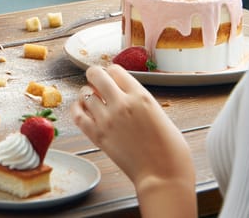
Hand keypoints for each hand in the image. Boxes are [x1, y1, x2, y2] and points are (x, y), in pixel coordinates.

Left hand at [71, 65, 195, 212]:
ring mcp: (107, 119)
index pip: (115, 70)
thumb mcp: (162, 116)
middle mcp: (122, 103)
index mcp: (141, 97)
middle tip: (97, 82)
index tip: (113, 79)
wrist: (163, 179)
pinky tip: (81, 109)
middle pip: (96, 74)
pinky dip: (76, 109)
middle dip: (95, 76)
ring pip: (85, 93)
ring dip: (87, 94)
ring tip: (93, 100)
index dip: (113, 73)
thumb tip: (130, 98)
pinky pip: (77, 115)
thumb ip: (143, 102)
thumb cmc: (171, 152)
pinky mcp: (98, 135)